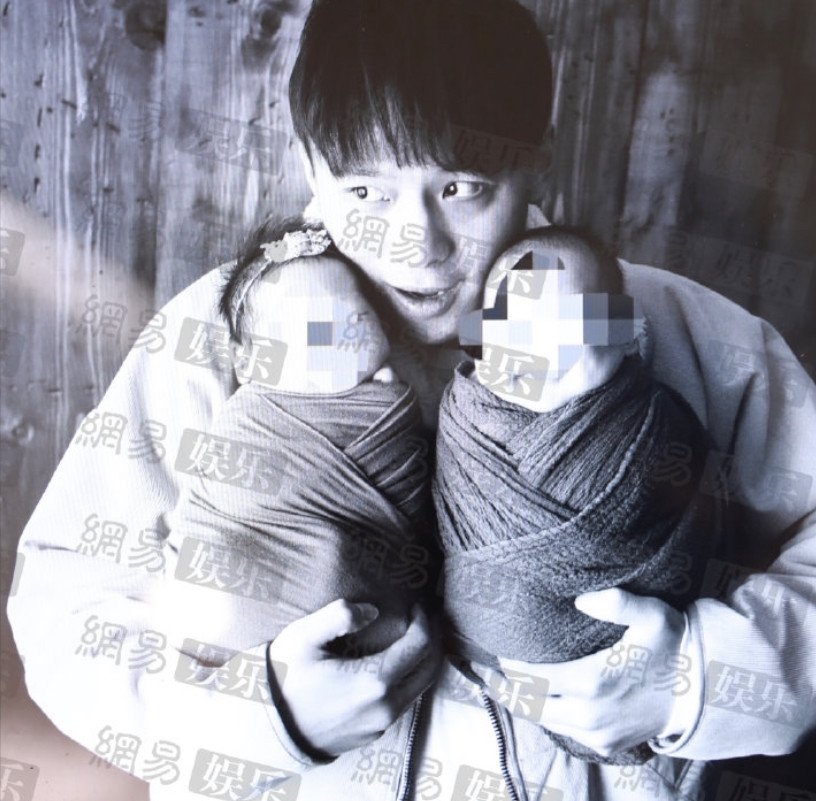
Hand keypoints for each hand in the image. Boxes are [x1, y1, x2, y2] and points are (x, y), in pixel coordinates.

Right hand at [268, 599, 440, 756]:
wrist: (265, 729)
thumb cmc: (284, 678)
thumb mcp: (304, 637)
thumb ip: (339, 616)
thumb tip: (371, 610)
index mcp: (374, 682)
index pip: (420, 645)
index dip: (425, 620)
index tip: (418, 604)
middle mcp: (385, 708)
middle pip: (429, 669)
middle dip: (433, 638)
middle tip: (426, 616)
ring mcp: (379, 724)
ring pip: (419, 688)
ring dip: (423, 659)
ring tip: (415, 635)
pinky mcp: (371, 734)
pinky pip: (402, 702)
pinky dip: (408, 678)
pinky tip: (395, 662)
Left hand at [473, 588, 689, 756]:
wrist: (708, 693)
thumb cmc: (675, 648)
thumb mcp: (652, 616)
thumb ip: (617, 602)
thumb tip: (581, 598)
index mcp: (593, 682)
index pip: (534, 677)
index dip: (509, 666)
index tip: (493, 652)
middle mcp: (589, 714)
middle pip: (530, 704)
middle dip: (502, 688)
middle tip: (478, 673)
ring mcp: (597, 733)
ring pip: (544, 721)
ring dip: (520, 704)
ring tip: (497, 687)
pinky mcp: (606, 744)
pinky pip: (563, 731)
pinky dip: (544, 716)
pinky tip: (536, 701)